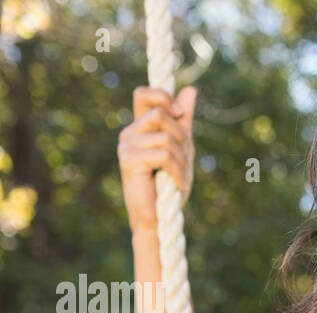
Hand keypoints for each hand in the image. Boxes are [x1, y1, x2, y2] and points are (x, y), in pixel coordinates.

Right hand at [118, 85, 196, 233]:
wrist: (159, 219)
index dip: (164, 96)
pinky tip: (176, 185)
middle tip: (183, 162)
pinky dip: (177, 171)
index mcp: (140, 127)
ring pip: (166, 137)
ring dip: (182, 160)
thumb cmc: (169, 185)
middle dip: (182, 139)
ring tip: (179, 178)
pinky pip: (163, 154)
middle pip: (162, 114)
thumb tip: (190, 90)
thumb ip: (183, 121)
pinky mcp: (129, 160)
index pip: (144, 94)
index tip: (179, 114)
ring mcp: (126, 146)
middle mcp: (129, 133)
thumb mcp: (182, 148)